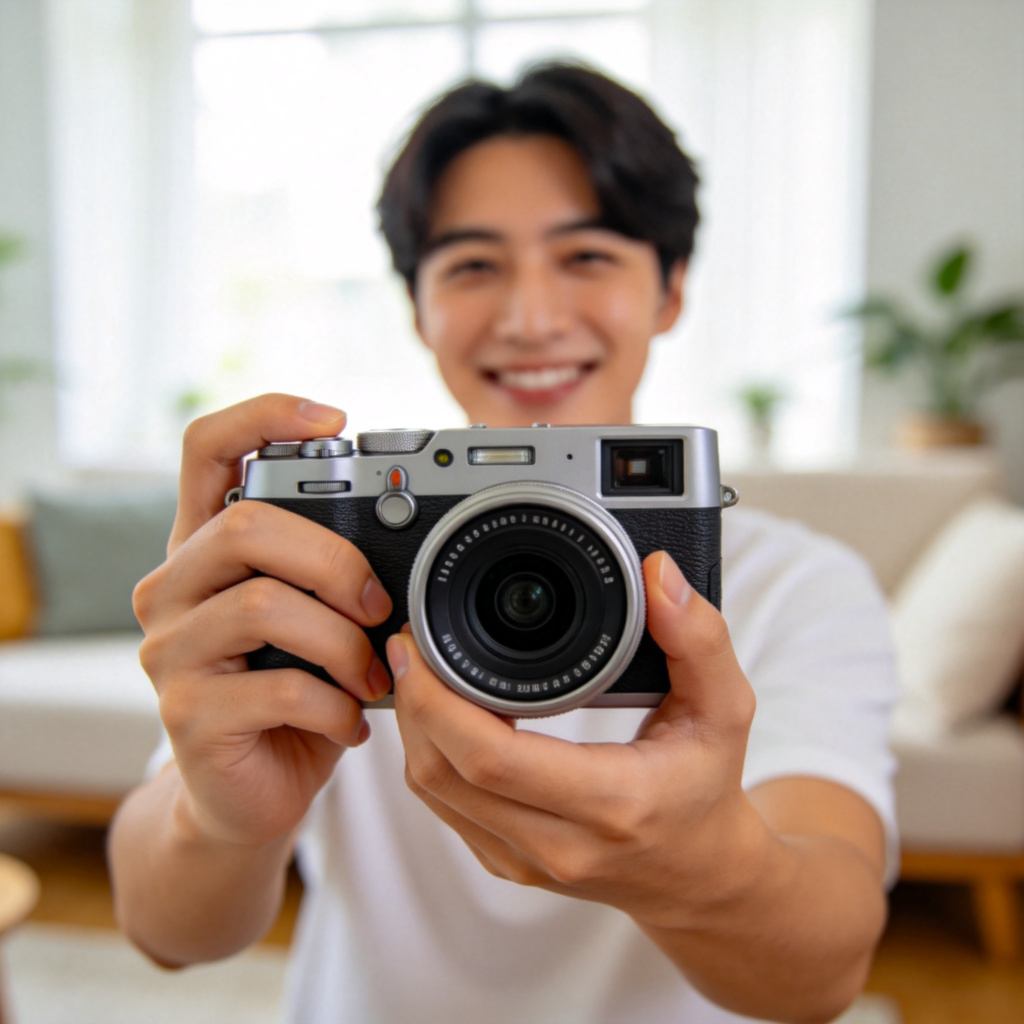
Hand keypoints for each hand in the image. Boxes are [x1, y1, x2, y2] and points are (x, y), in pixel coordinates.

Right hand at [133, 394, 394, 846]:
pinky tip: (352, 722)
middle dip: (335, 561)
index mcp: (205, 548)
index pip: (205, 449)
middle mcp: (171, 587)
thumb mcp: (316, 619)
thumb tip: (420, 529)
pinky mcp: (185, 714)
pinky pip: (279, 689)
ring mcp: (169, 651)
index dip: (264, 416)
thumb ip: (335, 571)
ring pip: (263, 606)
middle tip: (380, 607)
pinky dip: (336, 706)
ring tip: (374, 676)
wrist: (249, 793)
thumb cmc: (293, 693)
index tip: (335, 418)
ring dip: (344, 643)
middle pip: (245, 525)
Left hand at [389, 549, 762, 927]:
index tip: (420, 645)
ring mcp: (525, 862)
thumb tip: (660, 576)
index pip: (491, 757)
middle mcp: (558, 843)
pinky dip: (431, 756)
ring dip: (415, 728)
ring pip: (433, 792)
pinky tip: (443, 716)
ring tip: (421, 672)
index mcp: (610, 803)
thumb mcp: (724, 709)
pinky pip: (445, 808)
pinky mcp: (507, 863)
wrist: (699, 878)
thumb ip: (698, 639)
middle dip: (412, 702)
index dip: (437, 699)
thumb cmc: (706, 790)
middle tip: (410, 645)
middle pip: (442, 773)